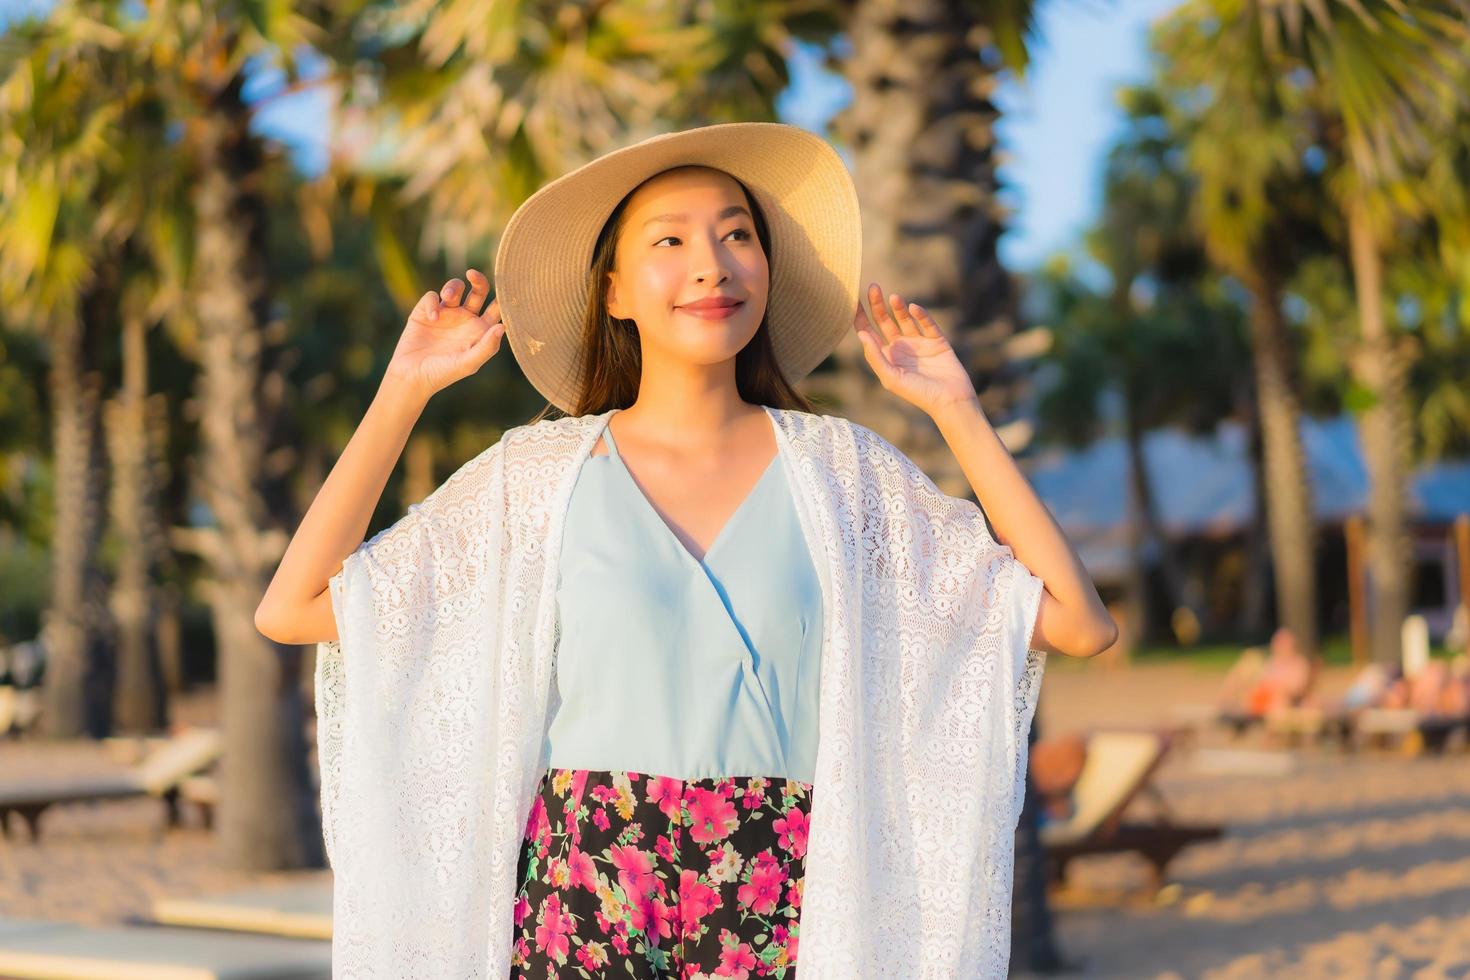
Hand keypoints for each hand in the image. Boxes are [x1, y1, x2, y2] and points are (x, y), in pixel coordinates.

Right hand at [384, 268, 504, 397]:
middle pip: (478, 291)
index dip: (502, 297)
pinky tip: (432, 318)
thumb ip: (487, 347)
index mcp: (480, 330)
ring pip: (455, 287)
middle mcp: (465, 319)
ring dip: (453, 287)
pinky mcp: (425, 311)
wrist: (412, 376)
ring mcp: (446, 313)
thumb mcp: (468, 363)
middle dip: (478, 280)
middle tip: (472, 274)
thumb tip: (502, 327)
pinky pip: (432, 296)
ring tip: (448, 296)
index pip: (496, 308)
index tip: (504, 288)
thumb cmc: (443, 373)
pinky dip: (432, 303)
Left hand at [853, 283, 978, 417]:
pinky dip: (921, 315)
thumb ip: (875, 357)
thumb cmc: (917, 394)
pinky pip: (927, 323)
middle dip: (877, 305)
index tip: (854, 300)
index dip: (860, 317)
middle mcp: (900, 347)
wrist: (950, 400)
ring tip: (894, 297)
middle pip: (885, 321)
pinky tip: (914, 308)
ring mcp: (919, 343)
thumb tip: (861, 334)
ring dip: (898, 307)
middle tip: (873, 287)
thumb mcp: (891, 378)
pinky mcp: (937, 341)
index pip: (869, 332)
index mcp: (886, 357)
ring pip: (905, 319)